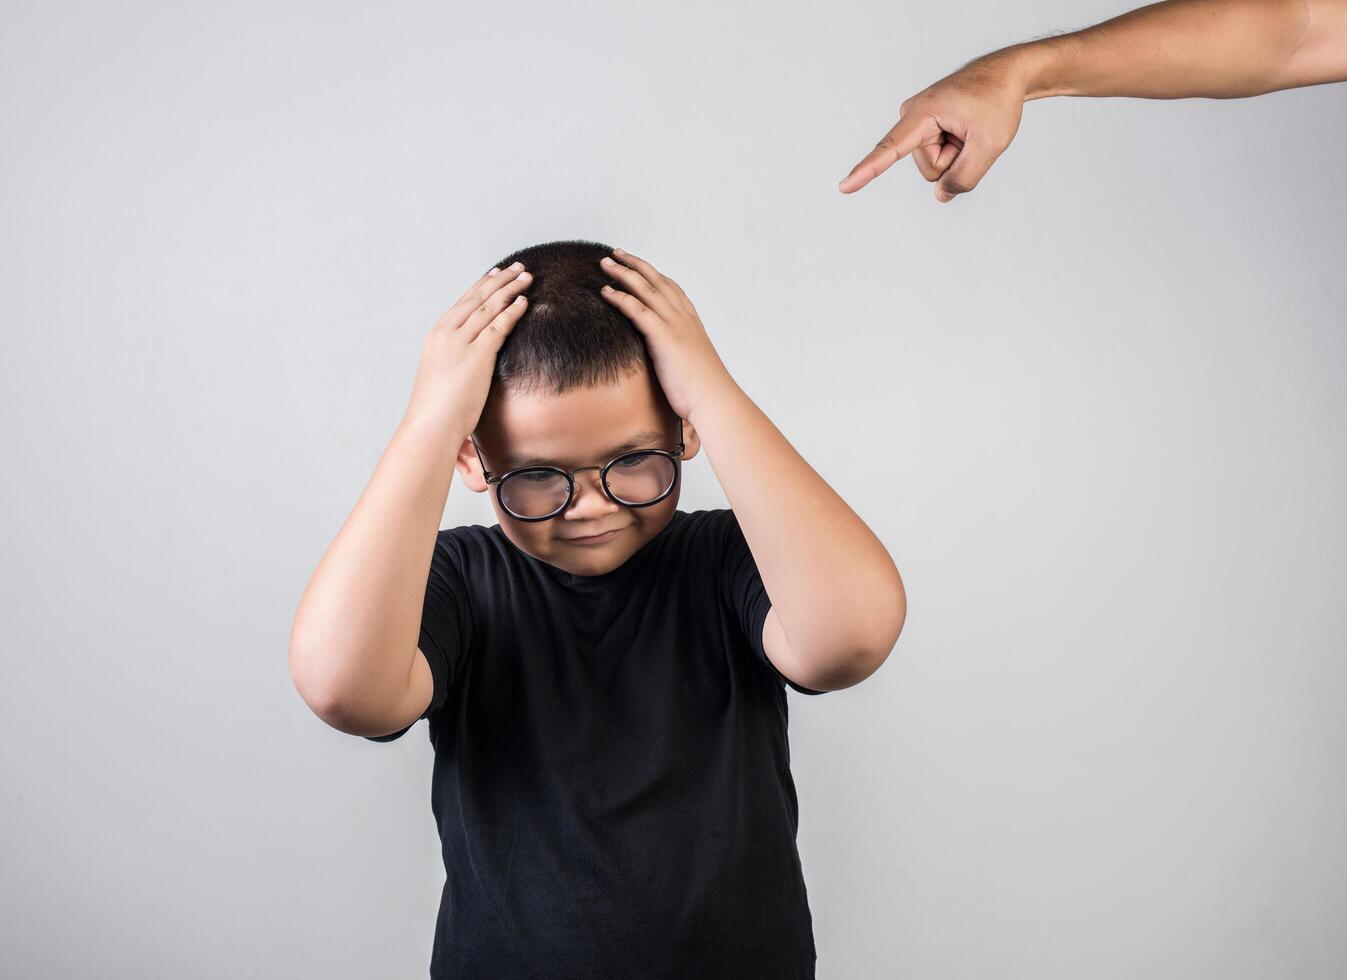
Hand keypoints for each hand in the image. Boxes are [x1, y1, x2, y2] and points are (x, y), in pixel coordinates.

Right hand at [405, 263, 532, 433]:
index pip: (463, 302)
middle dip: (500, 280)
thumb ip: (455, 360)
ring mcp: (461, 343)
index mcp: (437, 335)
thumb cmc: (437, 408)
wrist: (431, 424)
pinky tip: (525, 301)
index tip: (495, 273)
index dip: (482, 286)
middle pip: (478, 298)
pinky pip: (499, 326)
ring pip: (490, 307)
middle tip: (517, 267)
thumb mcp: (442, 375)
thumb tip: (468, 362)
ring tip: (527, 277)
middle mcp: (447, 333)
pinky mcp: (476, 355)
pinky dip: (513, 311)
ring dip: (510, 289)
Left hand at [597, 249, 731, 419]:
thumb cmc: (703, 390)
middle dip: (635, 264)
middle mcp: (683, 317)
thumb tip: (672, 360)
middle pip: (656, 281)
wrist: (714, 400)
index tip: (638, 265)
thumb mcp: (691, 365)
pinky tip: (605, 291)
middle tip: (616, 253)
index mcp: (691, 322)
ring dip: (623, 273)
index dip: (653, 274)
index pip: (671, 288)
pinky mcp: (664, 337)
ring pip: (646, 289)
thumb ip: (680, 354)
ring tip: (604, 264)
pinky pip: (637, 310)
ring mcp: (674, 325)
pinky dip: (620, 298)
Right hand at [838, 50, 1030, 201]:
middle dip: (955, 160)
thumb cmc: (997, 101)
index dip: (867, 170)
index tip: (845, 186)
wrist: (1005, 75)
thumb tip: (941, 196)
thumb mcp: (990, 144)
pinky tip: (965, 131)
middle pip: (930, 168)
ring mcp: (917, 123)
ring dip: (958, 154)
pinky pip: (938, 156)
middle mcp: (912, 116)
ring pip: (935, 166)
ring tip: (970, 129)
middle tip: (974, 133)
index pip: (890, 149)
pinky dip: (956, 151)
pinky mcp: (924, 129)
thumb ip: (965, 177)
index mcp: (923, 113)